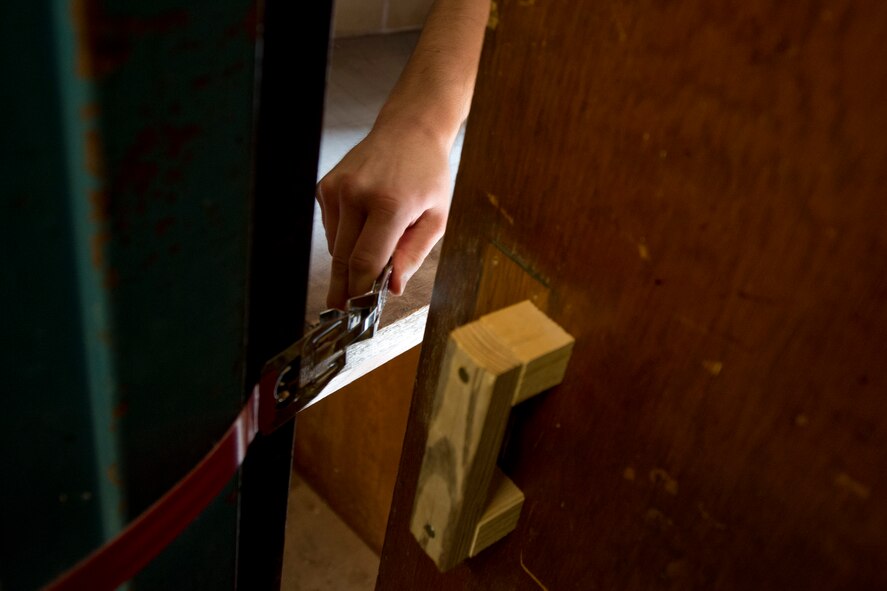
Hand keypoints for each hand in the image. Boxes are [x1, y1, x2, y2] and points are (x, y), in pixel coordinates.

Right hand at [316, 122, 451, 308]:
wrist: (408, 130)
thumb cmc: (427, 174)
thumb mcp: (435, 217)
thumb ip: (413, 255)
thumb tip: (393, 287)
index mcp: (388, 204)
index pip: (365, 261)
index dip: (361, 290)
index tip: (360, 309)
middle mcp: (357, 194)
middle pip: (342, 258)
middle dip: (344, 287)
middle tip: (342, 310)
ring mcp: (337, 189)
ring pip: (334, 245)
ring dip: (348, 260)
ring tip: (371, 254)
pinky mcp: (326, 186)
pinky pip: (331, 227)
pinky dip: (345, 236)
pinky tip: (364, 224)